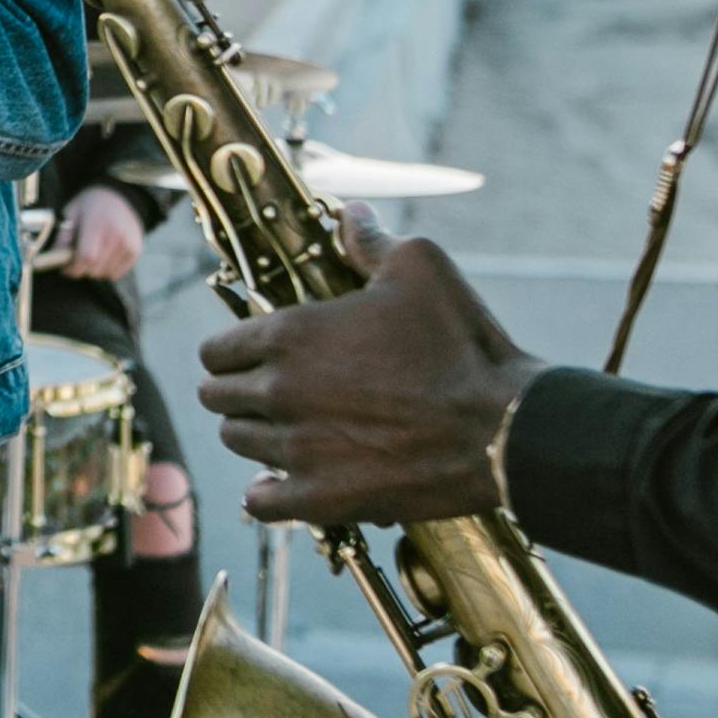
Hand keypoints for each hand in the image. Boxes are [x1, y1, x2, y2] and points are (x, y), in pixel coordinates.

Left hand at [54, 184, 147, 283]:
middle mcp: (115, 237)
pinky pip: (116, 274)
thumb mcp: (72, 213)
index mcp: (96, 226)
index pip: (86, 258)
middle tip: (77, 259)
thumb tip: (55, 257)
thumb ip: (63, 236)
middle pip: (94, 270)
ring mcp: (127, 245)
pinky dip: (107, 270)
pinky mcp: (135, 252)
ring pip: (104, 274)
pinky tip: (104, 255)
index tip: (65, 267)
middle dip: (82, 269)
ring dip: (94, 270)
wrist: (120, 196)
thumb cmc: (90, 205)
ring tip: (92, 254)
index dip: (72, 268)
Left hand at [193, 235, 540, 528]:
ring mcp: (298, 449)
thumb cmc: (461, 344)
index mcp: (291, 334)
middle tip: (271, 390)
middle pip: (217, 397)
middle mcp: (281, 391)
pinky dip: (266, 493)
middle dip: (239, 390)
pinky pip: (260, 502)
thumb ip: (370, 242)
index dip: (232, 351)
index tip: (255, 355)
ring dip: (256, 434)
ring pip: (238, 443)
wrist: (502, 428)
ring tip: (289, 429)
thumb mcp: (420, 269)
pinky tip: (284, 482)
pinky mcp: (321, 498)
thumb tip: (349, 215)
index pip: (216, 351)